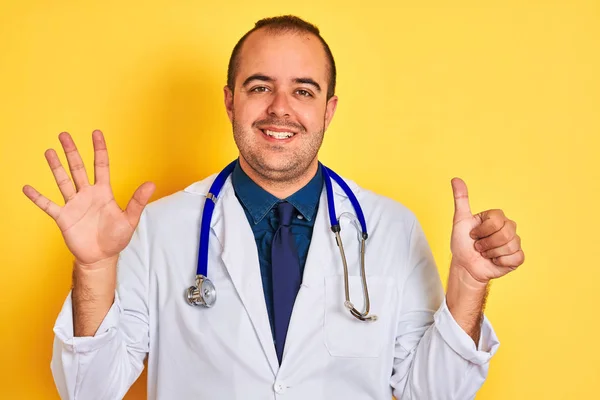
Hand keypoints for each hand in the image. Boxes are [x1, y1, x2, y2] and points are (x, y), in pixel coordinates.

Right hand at [23, 130, 154, 267]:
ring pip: (63, 181)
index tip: (96, 133)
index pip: (101, 166)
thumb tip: (151, 184)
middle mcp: (87, 194)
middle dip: (71, 152)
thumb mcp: (130, 219)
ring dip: (56, 167)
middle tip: (64, 134)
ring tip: (49, 151)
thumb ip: (137, 201)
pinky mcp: (63, 217)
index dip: (99, 150)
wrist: (101, 257)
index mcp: (103, 192)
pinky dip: (37, 197)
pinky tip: (27, 188)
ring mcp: (74, 204)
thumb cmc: (116, 238)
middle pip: (78, 168)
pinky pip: (48, 205)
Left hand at [450, 178, 524, 285]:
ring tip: (485, 253)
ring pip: (510, 246)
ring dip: (491, 253)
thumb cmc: (462, 243)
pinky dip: (501, 261)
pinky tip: (494, 261)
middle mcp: (508, 227)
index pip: (496, 220)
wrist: (465, 266)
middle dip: (486, 243)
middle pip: (505, 233)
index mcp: (496, 217)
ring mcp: (514, 242)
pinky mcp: (517, 257)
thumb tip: (455, 179)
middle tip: (478, 246)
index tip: (472, 235)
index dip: (482, 230)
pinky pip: (516, 257)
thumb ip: (460, 199)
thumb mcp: (459, 220)